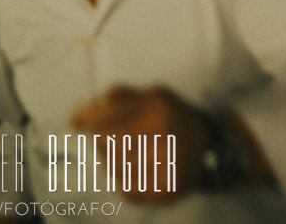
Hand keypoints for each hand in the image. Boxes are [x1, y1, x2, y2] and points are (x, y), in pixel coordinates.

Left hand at [70, 86, 209, 202]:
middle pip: (103, 146)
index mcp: (155, 109)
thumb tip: (76, 119)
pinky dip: (126, 179)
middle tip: (115, 137)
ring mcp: (163, 168)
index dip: (88, 123)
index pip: (101, 124)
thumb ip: (114, 98)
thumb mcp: (149, 94)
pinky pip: (126, 189)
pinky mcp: (164, 191)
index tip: (80, 123)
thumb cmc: (172, 116)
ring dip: (113, 159)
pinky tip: (140, 168)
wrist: (209, 147)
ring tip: (131, 152)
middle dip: (103, 140)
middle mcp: (161, 138)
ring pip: (112, 168)